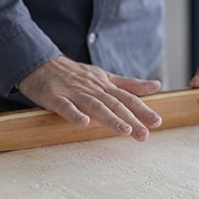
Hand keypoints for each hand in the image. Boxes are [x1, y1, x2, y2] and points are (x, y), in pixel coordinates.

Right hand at [17, 56, 162, 141]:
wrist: (41, 63)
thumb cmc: (75, 74)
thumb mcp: (105, 76)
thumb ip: (130, 84)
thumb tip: (156, 86)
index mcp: (105, 86)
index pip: (127, 98)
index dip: (142, 110)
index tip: (157, 122)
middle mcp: (93, 89)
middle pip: (115, 105)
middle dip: (131, 119)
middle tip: (144, 135)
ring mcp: (74, 93)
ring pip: (95, 106)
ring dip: (110, 118)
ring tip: (124, 131)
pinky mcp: (55, 97)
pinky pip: (65, 106)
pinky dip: (75, 114)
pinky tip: (84, 123)